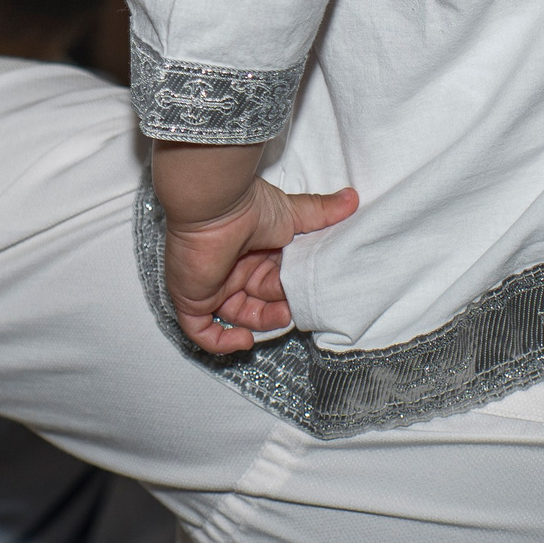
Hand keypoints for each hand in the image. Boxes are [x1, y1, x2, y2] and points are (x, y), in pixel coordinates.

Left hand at [162, 175, 358, 355]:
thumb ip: (321, 213)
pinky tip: (243, 338)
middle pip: (258, 302)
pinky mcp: (190, 298)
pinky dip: (222, 342)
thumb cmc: (250, 207)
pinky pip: (202, 332)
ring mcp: (209, 285)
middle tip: (296, 305)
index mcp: (251, 253)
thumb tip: (352, 199)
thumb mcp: (292, 214)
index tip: (308, 294)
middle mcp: (231, 269)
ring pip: (237, 317)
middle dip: (279, 309)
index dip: (290, 292)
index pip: (273, 283)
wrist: (216, 205)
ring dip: (260, 324)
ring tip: (280, 317)